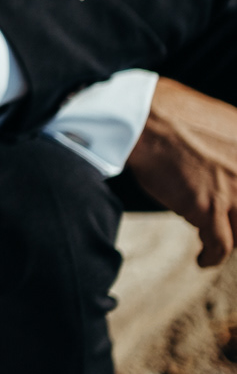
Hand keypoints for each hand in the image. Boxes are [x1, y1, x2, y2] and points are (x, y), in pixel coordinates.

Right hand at [128, 76, 236, 267]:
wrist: (144, 119)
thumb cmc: (174, 114)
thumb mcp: (225, 122)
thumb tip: (233, 167)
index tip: (232, 214)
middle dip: (235, 223)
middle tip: (224, 225)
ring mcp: (235, 190)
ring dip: (229, 240)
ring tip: (215, 246)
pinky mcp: (209, 207)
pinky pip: (220, 245)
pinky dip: (212, 257)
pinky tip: (203, 259)